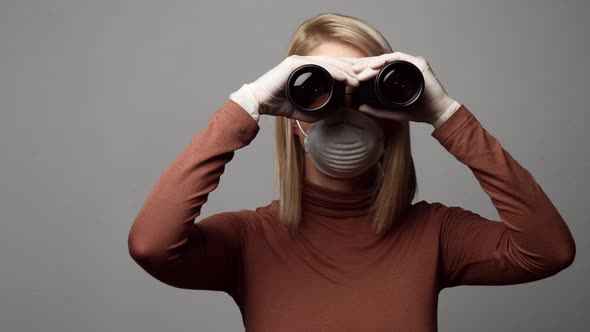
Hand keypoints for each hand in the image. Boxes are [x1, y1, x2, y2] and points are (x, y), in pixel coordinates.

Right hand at [231, 55, 358, 122]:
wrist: (258, 103)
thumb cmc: (279, 104)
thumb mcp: (308, 109)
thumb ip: (324, 108)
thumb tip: (342, 110)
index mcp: (310, 69)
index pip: (335, 68)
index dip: (351, 72)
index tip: (367, 79)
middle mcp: (307, 62)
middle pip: (336, 62)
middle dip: (354, 68)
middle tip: (370, 74)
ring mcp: (301, 61)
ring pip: (331, 63)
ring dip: (347, 71)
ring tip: (360, 80)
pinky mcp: (296, 64)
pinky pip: (320, 67)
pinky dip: (335, 73)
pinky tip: (346, 79)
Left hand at [351, 52, 457, 124]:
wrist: (437, 113)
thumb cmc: (419, 111)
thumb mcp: (393, 111)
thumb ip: (377, 110)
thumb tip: (360, 107)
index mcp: (400, 75)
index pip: (380, 69)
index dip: (365, 70)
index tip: (352, 76)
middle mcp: (406, 67)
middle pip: (382, 62)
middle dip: (365, 65)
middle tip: (351, 71)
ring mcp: (412, 63)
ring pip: (387, 58)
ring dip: (371, 63)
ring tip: (359, 71)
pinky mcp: (419, 63)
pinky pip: (398, 57)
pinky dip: (384, 60)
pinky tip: (373, 66)